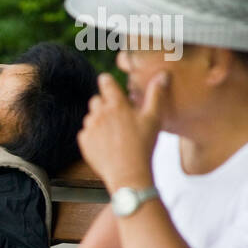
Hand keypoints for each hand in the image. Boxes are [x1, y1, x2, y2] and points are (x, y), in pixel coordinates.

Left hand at [77, 72, 167, 190]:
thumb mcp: (154, 118)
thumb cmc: (144, 145)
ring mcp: (89, 127)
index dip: (106, 81)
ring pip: (90, 117)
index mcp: (116, 105)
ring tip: (114, 133)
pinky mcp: (84, 141)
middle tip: (117, 115)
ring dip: (99, 120)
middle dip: (105, 104)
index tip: (106, 81)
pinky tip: (107, 144)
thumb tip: (163, 74)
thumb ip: (156, 94)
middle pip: (96, 100)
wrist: (128, 173)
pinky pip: (86, 132)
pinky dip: (94, 135)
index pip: (106, 83)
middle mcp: (99, 113)